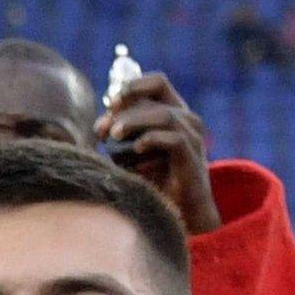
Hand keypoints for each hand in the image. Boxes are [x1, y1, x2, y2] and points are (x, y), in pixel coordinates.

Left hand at [95, 73, 220, 234]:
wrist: (178, 212)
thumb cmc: (150, 178)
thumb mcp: (127, 149)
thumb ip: (117, 131)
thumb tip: (101, 122)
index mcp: (173, 112)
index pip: (157, 82)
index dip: (132, 86)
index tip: (110, 102)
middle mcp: (187, 121)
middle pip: (155, 97)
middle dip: (123, 110)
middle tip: (102, 129)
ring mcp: (193, 138)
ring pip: (164, 115)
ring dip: (133, 122)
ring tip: (112, 136)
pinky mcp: (193, 158)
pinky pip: (174, 139)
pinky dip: (151, 140)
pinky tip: (135, 149)